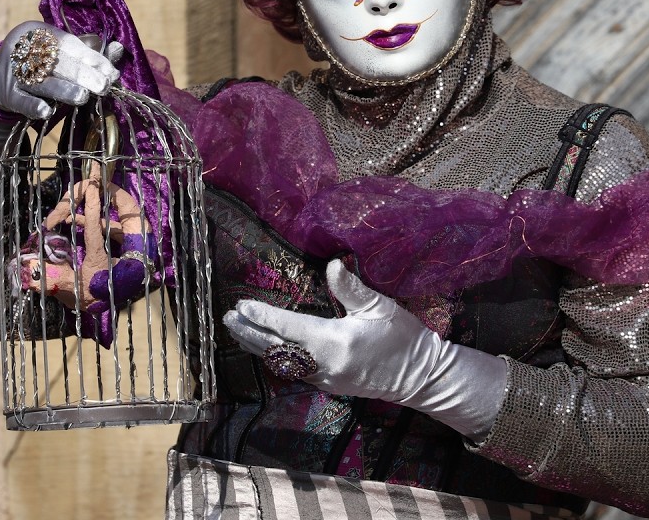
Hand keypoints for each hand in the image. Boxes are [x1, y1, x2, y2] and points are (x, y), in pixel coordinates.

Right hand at [0, 21, 123, 120]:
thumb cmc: (40, 64)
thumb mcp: (60, 54)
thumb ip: (88, 52)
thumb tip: (119, 48)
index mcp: (36, 32)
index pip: (68, 43)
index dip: (91, 58)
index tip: (111, 72)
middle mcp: (21, 48)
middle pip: (56, 62)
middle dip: (82, 74)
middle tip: (103, 86)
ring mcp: (11, 72)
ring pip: (40, 81)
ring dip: (63, 90)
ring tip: (83, 97)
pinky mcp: (5, 94)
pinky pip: (20, 101)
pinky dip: (33, 106)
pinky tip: (47, 112)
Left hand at [222, 259, 507, 438]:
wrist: (421, 376)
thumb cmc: (403, 338)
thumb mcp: (381, 307)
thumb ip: (352, 288)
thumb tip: (332, 264)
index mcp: (334, 342)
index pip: (289, 327)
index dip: (263, 316)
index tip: (241, 306)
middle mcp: (324, 364)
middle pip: (276, 347)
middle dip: (250, 332)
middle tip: (227, 318)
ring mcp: (324, 378)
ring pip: (281, 361)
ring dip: (258, 345)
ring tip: (237, 330)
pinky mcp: (329, 384)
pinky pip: (294, 369)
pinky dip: (275, 356)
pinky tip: (265, 347)